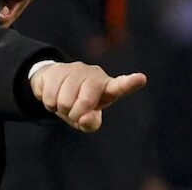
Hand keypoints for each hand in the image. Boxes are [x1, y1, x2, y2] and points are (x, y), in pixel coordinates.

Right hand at [30, 61, 146, 131]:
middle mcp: (94, 74)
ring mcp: (75, 69)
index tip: (141, 78)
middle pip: (86, 101)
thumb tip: (85, 117)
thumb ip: (91, 123)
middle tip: (73, 111)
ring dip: (61, 109)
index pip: (121, 86)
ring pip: (65, 101)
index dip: (130, 83)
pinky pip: (51, 96)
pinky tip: (54, 96)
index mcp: (107, 87)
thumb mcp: (86, 119)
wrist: (52, 85)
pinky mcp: (57, 69)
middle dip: (75, 113)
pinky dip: (50, 104)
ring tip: (63, 102)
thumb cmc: (76, 104)